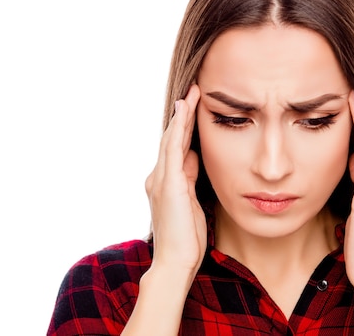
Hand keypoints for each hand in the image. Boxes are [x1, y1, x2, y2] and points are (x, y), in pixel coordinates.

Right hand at [145, 84, 206, 276]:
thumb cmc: (186, 239)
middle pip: (173, 138)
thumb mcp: (192, 202)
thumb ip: (190, 179)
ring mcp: (160, 179)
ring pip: (172, 138)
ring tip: (192, 93)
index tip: (195, 108)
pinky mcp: (167, 183)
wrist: (176, 262)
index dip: (185, 127)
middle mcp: (158, 177)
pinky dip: (179, 127)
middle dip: (184, 115)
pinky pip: (173, 147)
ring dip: (182, 115)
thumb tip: (194, 157)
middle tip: (194, 91)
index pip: (177, 148)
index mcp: (165, 182)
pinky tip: (186, 110)